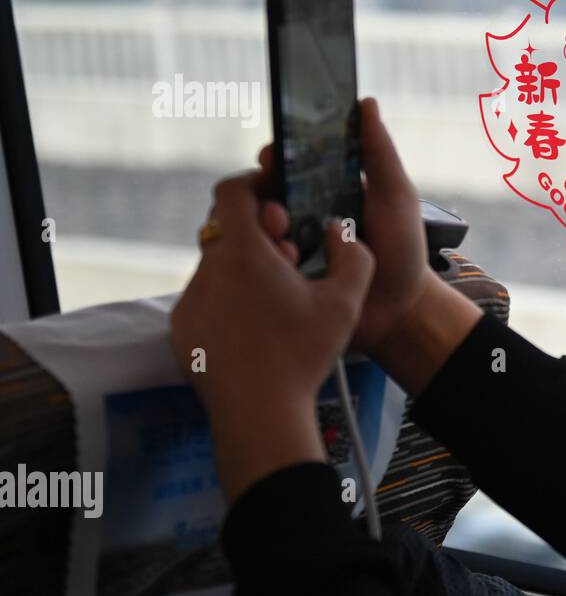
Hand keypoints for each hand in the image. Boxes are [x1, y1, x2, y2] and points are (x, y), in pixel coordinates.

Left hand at [170, 171, 374, 500]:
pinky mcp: (183, 331)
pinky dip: (231, 300)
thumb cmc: (302, 353)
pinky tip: (260, 327)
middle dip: (258, 233)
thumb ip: (352, 253)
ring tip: (280, 299)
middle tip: (290, 254)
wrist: (260, 413)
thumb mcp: (345, 300)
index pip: (232, 191)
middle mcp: (207, 270)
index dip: (254, 182)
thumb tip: (339, 231)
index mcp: (241, 252)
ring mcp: (190, 302)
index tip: (276, 193)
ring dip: (246, 269)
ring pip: (218, 267)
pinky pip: (207, 299)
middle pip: (225, 229)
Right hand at [255, 98, 482, 392]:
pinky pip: (254, 267)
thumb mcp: (396, 197)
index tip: (272, 156)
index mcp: (322, 191)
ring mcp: (287, 251)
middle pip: (260, 195)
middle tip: (277, 210)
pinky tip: (283, 265)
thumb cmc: (404, 250)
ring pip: (251, 229)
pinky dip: (259, 261)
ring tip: (283, 238)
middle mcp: (299, 217)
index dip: (274, 158)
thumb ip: (379, 153)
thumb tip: (366, 102)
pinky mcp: (281, 284)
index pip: (285, 165)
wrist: (402, 311)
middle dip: (261, 197)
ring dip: (260, 229)